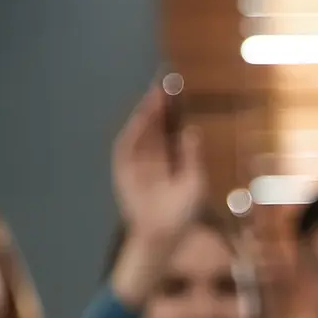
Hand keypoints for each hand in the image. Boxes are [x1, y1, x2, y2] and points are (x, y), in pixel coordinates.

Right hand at [111, 85, 204, 244]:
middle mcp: (153, 155)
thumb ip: (191, 157)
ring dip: (145, 114)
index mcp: (171, 158)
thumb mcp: (194, 182)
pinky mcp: (123, 169)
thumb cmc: (182, 211)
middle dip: (158, 106)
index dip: (172, 111)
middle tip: (164, 84)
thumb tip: (192, 130)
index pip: (170, 128)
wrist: (163, 233)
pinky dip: (132, 132)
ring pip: (140, 132)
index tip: (176, 92)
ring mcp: (136, 161)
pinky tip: (141, 119)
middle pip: (154, 125)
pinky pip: (126, 146)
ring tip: (154, 97)